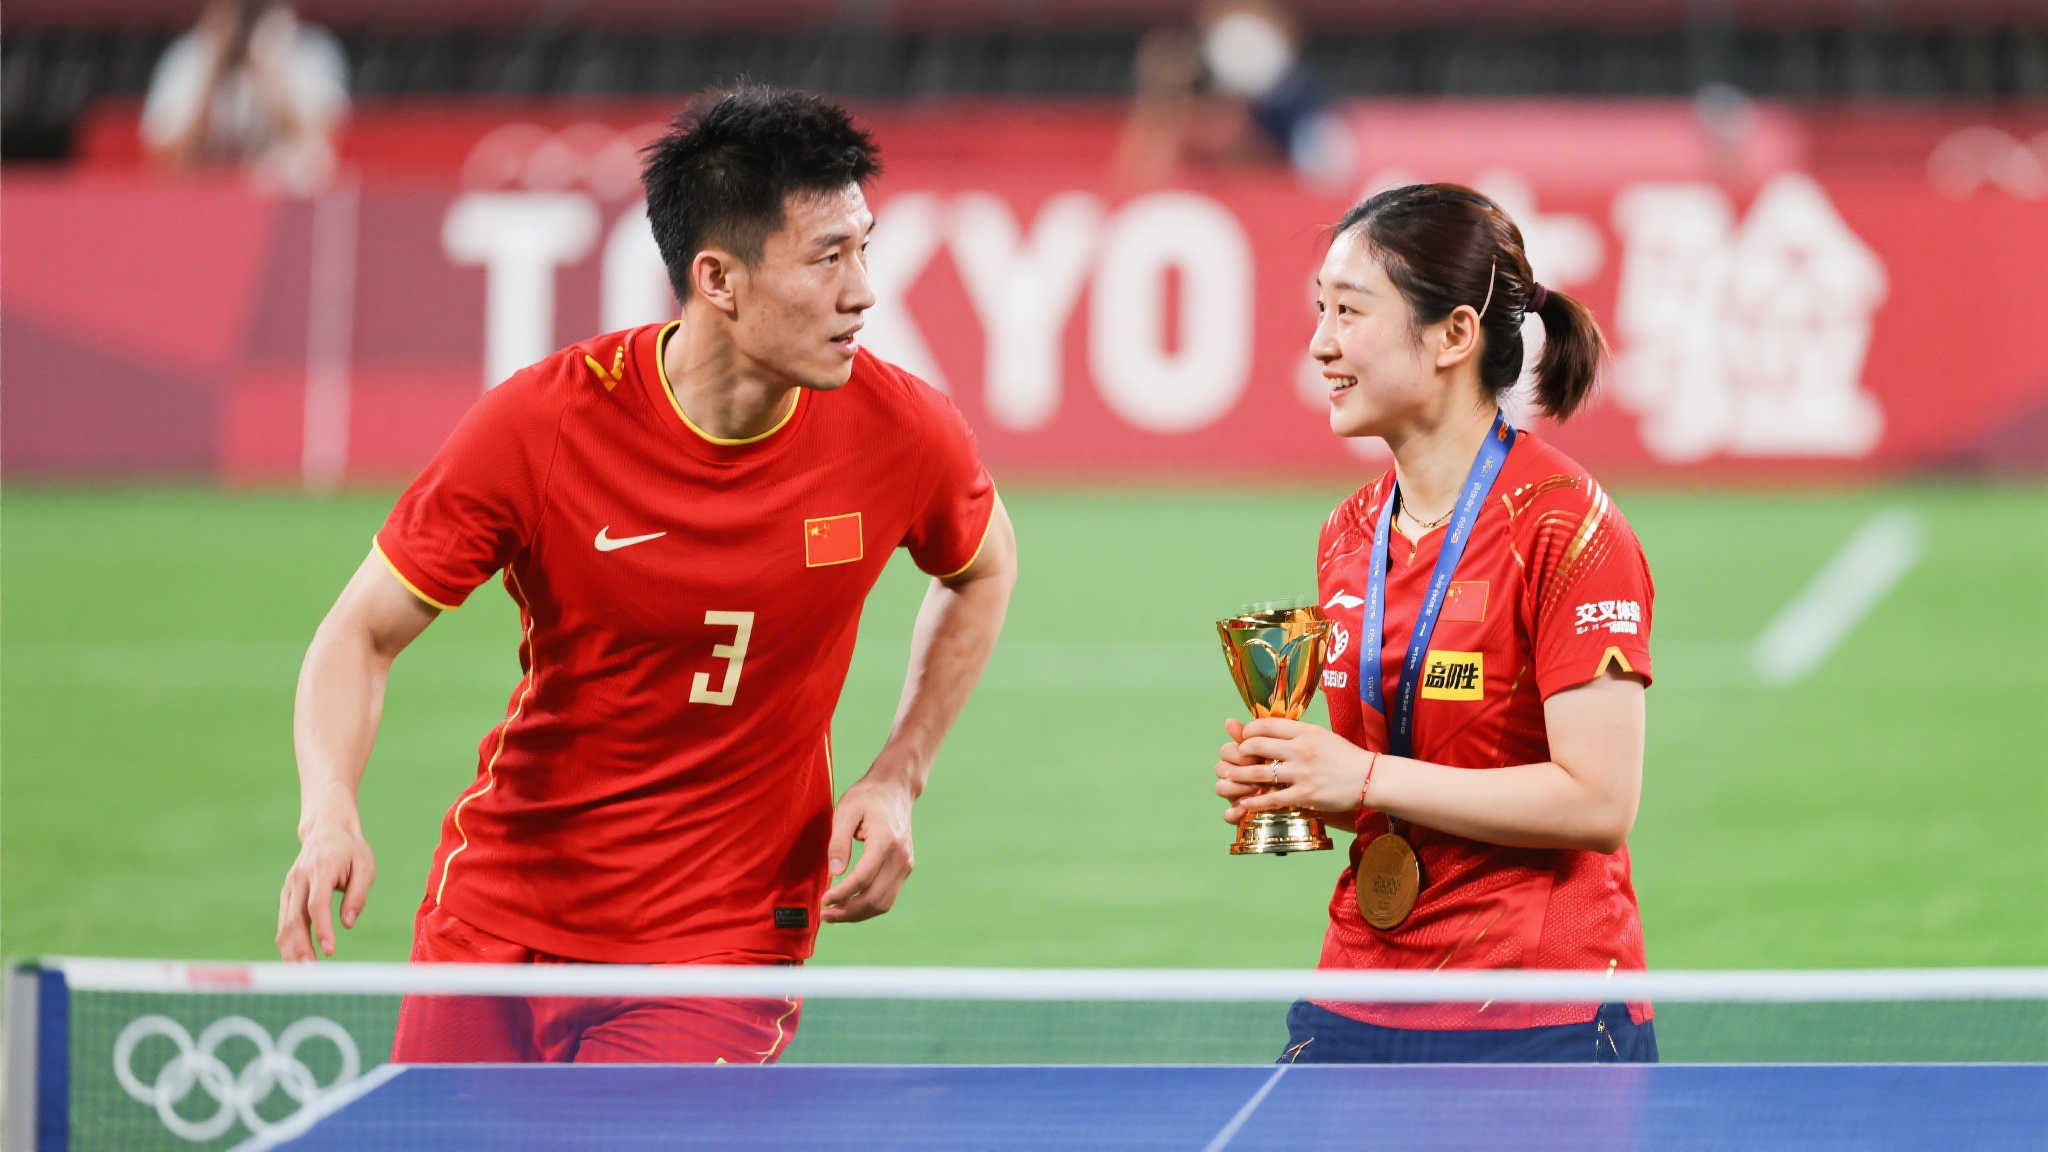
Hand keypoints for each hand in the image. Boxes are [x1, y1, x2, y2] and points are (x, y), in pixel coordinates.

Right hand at [276, 813, 374, 960]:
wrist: (326, 830)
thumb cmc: (351, 850)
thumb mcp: (365, 865)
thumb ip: (358, 894)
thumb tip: (348, 923)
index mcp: (321, 869)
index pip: (317, 904)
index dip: (322, 928)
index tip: (329, 950)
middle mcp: (300, 879)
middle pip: (295, 918)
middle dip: (301, 946)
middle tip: (310, 971)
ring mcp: (289, 886)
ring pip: (285, 922)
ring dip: (291, 949)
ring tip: (301, 972)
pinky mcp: (287, 893)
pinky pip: (284, 920)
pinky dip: (287, 941)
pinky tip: (294, 959)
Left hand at [821, 768, 916, 922]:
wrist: (895, 789)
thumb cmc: (867, 797)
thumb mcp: (845, 811)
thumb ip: (838, 842)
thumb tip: (834, 872)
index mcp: (885, 840)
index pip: (863, 878)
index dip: (842, 894)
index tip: (823, 900)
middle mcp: (900, 856)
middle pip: (875, 897)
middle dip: (848, 911)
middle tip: (825, 914)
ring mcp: (906, 864)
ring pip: (883, 903)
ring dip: (858, 914)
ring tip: (835, 914)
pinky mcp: (905, 868)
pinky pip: (887, 896)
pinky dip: (868, 906)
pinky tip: (850, 906)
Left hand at [1214, 716, 1371, 823]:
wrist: (1369, 778)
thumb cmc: (1345, 757)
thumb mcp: (1321, 735)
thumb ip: (1297, 733)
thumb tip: (1271, 729)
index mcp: (1305, 732)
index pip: (1265, 724)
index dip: (1248, 731)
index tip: (1243, 738)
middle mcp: (1301, 749)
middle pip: (1256, 745)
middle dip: (1239, 752)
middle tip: (1234, 758)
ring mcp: (1302, 773)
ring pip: (1258, 772)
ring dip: (1239, 776)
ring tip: (1228, 779)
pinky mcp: (1305, 795)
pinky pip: (1272, 798)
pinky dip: (1254, 801)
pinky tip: (1243, 803)